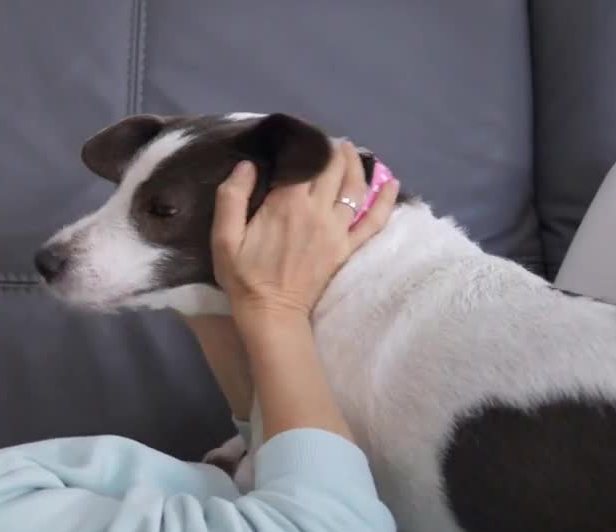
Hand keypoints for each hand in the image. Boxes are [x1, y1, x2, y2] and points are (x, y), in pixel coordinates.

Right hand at [210, 141, 398, 324]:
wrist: (272, 314)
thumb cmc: (244, 277)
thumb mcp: (224, 238)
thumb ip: (232, 197)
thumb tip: (248, 165)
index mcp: (287, 203)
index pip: (303, 159)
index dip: (302, 141)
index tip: (297, 133)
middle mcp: (318, 209)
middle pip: (332, 167)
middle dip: (330, 148)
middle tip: (323, 140)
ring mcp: (338, 229)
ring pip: (355, 186)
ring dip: (354, 163)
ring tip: (349, 150)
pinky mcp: (348, 247)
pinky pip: (374, 220)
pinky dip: (385, 199)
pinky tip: (391, 182)